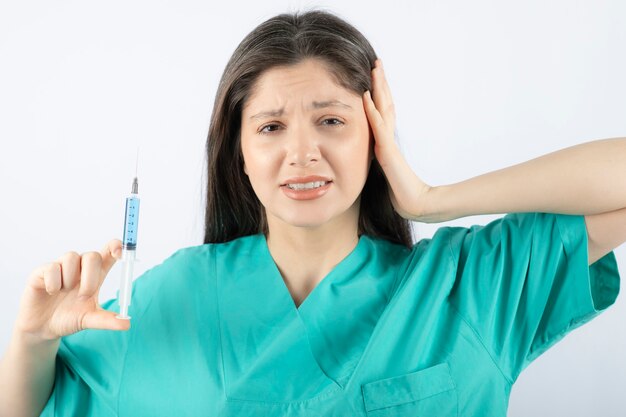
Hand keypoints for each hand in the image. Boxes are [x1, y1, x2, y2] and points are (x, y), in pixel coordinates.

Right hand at [14, 239, 128, 343]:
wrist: (43, 328)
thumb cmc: (69, 318)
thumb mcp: (90, 319)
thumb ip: (107, 320)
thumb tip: (126, 324)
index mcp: (95, 275)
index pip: (108, 253)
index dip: (116, 247)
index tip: (120, 250)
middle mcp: (80, 268)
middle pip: (93, 255)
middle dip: (91, 276)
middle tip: (84, 295)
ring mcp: (61, 267)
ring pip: (71, 257)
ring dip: (70, 279)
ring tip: (64, 293)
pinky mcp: (42, 271)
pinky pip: (52, 268)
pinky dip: (54, 283)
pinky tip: (51, 292)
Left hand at [362, 59, 435, 221]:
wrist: (416, 203)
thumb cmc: (401, 191)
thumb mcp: (385, 171)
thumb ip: (380, 161)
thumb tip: (369, 158)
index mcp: (387, 141)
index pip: (384, 111)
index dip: (379, 94)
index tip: (373, 77)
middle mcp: (389, 137)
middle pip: (386, 103)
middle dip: (381, 82)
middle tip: (377, 62)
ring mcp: (389, 142)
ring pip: (384, 108)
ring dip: (378, 87)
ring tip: (374, 68)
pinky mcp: (388, 151)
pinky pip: (378, 127)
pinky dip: (372, 111)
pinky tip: (365, 96)